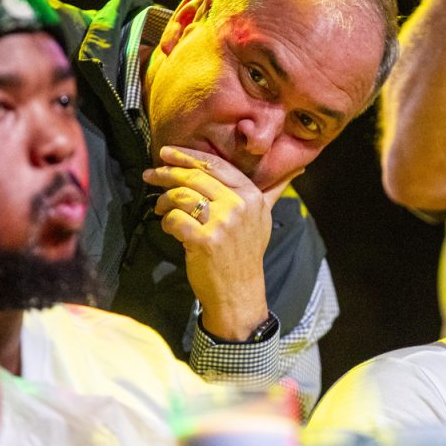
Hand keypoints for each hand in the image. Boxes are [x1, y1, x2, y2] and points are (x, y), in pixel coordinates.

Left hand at [143, 145, 295, 340]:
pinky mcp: (204, 240)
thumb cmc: (245, 255)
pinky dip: (166, 222)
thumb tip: (294, 170)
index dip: (188, 155)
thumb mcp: (263, 220)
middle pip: (195, 176)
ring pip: (181, 195)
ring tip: (160, 207)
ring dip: (164, 200)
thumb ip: (271, 193)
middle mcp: (239, 205)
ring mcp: (222, 223)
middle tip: (150, 175)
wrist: (239, 292)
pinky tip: (168, 227)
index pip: (216, 165)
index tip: (167, 153)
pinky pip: (174, 219)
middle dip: (167, 172)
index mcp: (252, 196)